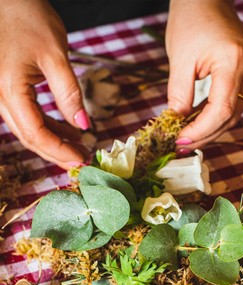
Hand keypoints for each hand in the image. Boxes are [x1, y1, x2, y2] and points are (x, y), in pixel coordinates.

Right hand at [0, 0, 89, 168]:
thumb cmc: (27, 17)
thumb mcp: (55, 55)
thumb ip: (69, 93)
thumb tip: (85, 125)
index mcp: (9, 89)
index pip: (36, 134)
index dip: (59, 151)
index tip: (81, 160)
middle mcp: (0, 96)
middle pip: (30, 137)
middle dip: (57, 152)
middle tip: (83, 160)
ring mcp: (2, 93)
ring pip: (28, 128)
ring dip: (54, 141)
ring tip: (80, 147)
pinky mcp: (9, 88)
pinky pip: (28, 115)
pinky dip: (48, 126)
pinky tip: (68, 130)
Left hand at [166, 0, 242, 148]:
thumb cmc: (190, 20)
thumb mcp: (179, 59)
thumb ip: (179, 94)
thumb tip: (177, 124)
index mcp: (234, 60)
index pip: (221, 110)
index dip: (201, 131)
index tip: (180, 141)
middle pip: (231, 116)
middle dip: (205, 134)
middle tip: (181, 145)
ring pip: (235, 113)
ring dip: (211, 129)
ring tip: (188, 137)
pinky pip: (236, 103)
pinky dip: (217, 116)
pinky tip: (200, 123)